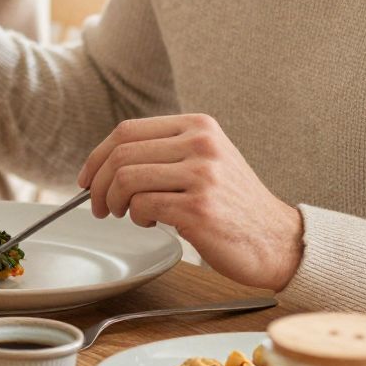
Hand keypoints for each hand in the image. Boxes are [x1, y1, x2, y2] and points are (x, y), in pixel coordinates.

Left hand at [77, 114, 304, 291]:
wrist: (278, 240)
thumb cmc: (234, 205)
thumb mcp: (207, 160)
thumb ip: (166, 151)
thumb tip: (106, 162)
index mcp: (198, 126)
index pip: (126, 130)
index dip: (97, 156)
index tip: (87, 179)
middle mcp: (201, 143)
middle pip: (120, 154)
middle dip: (98, 184)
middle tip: (99, 206)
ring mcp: (202, 174)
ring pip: (126, 179)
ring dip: (115, 202)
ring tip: (128, 214)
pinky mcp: (199, 207)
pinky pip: (142, 206)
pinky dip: (136, 217)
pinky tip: (152, 222)